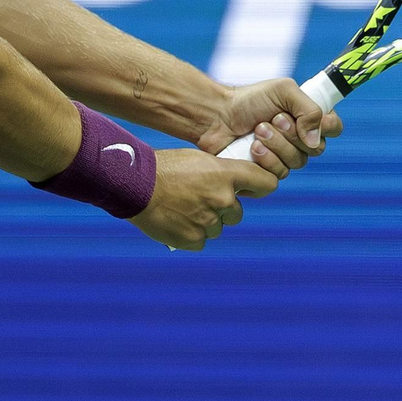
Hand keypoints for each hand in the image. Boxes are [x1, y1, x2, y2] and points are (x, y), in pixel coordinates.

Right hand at [129, 148, 276, 250]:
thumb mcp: (198, 159)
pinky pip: (201, 241)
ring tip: (183, 209)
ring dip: (206, 223)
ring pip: (218, 228)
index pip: (266, 184)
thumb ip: (221, 174)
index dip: (261, 187)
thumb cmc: (164, 168)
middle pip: (237, 213)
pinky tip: (177, 222)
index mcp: (226, 175)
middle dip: (223, 209)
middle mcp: (223, 199)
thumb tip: (234, 187)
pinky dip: (191, 235)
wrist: (135, 185)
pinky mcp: (193, 239)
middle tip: (200, 200)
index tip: (254, 190)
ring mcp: (209, 222)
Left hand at [198, 78, 345, 180]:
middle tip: (273, 119)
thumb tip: (315, 140)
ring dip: (277, 144)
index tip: (313, 120)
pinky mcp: (269, 172)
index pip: (334, 127)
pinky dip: (266, 159)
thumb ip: (308, 109)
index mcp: (307, 117)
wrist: (218, 116)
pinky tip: (252, 148)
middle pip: (317, 148)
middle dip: (292, 133)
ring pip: (297, 162)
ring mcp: (285, 157)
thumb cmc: (249, 100)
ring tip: (257, 130)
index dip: (327, 126)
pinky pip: (280, 174)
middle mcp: (300, 139)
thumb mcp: (283, 90)